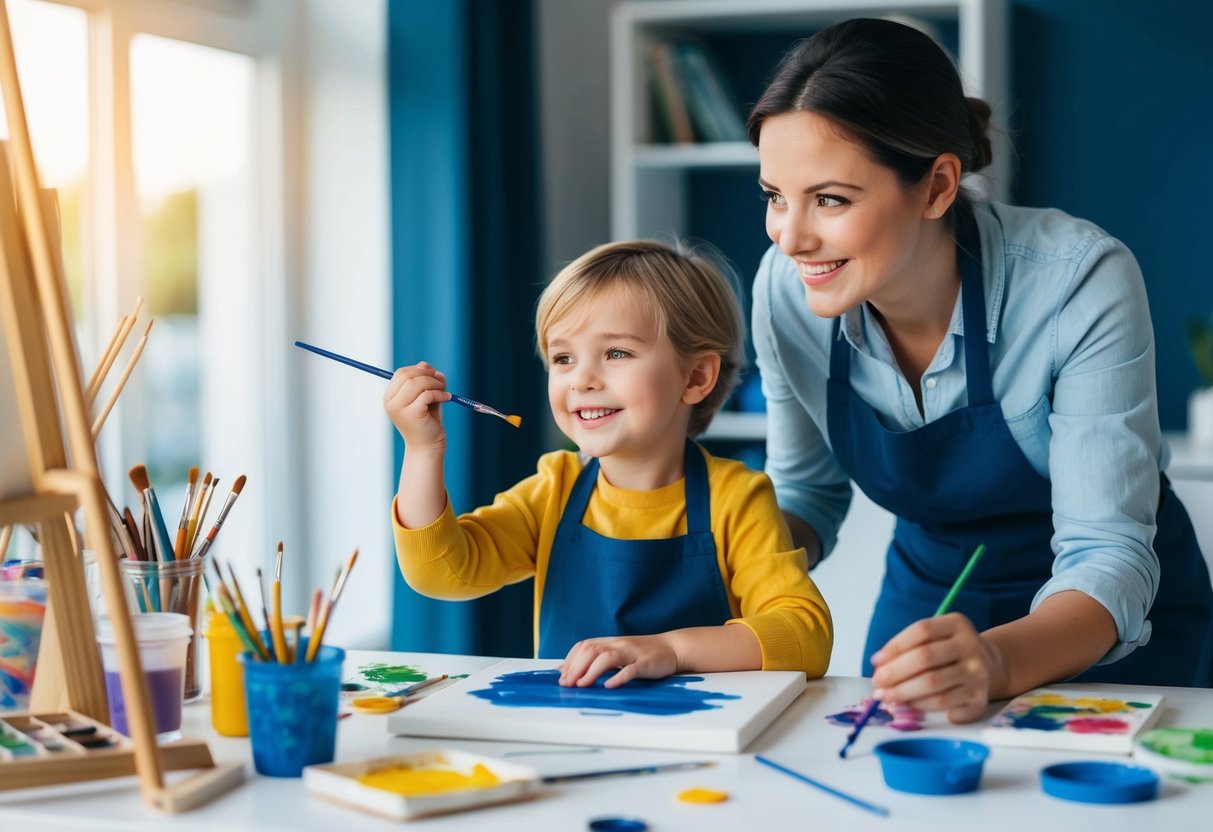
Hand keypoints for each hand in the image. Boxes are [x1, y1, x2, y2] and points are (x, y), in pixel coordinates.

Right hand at [383, 362, 450, 450]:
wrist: (428, 445)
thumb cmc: (427, 420)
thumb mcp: (425, 396)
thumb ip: (424, 380)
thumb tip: (425, 364)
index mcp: (390, 396)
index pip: (401, 373)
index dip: (419, 369)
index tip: (433, 374)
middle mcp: (391, 402)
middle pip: (408, 375)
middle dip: (428, 374)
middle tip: (442, 380)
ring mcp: (399, 408)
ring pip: (417, 383)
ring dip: (435, 383)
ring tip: (445, 390)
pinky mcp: (411, 414)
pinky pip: (427, 394)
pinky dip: (440, 393)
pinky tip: (448, 398)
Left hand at [558, 635, 678, 687]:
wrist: (673, 647)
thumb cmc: (643, 653)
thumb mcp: (620, 651)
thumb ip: (600, 657)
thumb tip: (575, 670)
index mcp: (611, 642)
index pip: (584, 646)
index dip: (570, 660)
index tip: (560, 676)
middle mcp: (619, 645)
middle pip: (592, 650)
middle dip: (576, 667)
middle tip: (567, 684)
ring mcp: (632, 653)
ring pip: (607, 658)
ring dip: (591, 672)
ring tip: (581, 685)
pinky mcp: (645, 663)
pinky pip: (630, 669)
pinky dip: (619, 677)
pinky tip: (609, 686)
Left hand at [869, 612, 1005, 723]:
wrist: (990, 666)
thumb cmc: (950, 651)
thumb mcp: (935, 637)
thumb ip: (908, 646)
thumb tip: (878, 664)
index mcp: (957, 624)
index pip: (921, 631)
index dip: (894, 647)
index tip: (876, 662)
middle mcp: (971, 646)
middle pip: (925, 658)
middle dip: (894, 674)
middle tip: (877, 686)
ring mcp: (978, 672)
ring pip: (932, 684)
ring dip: (903, 693)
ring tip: (887, 697)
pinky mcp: (981, 698)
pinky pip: (944, 705)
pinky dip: (922, 707)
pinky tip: (910, 707)